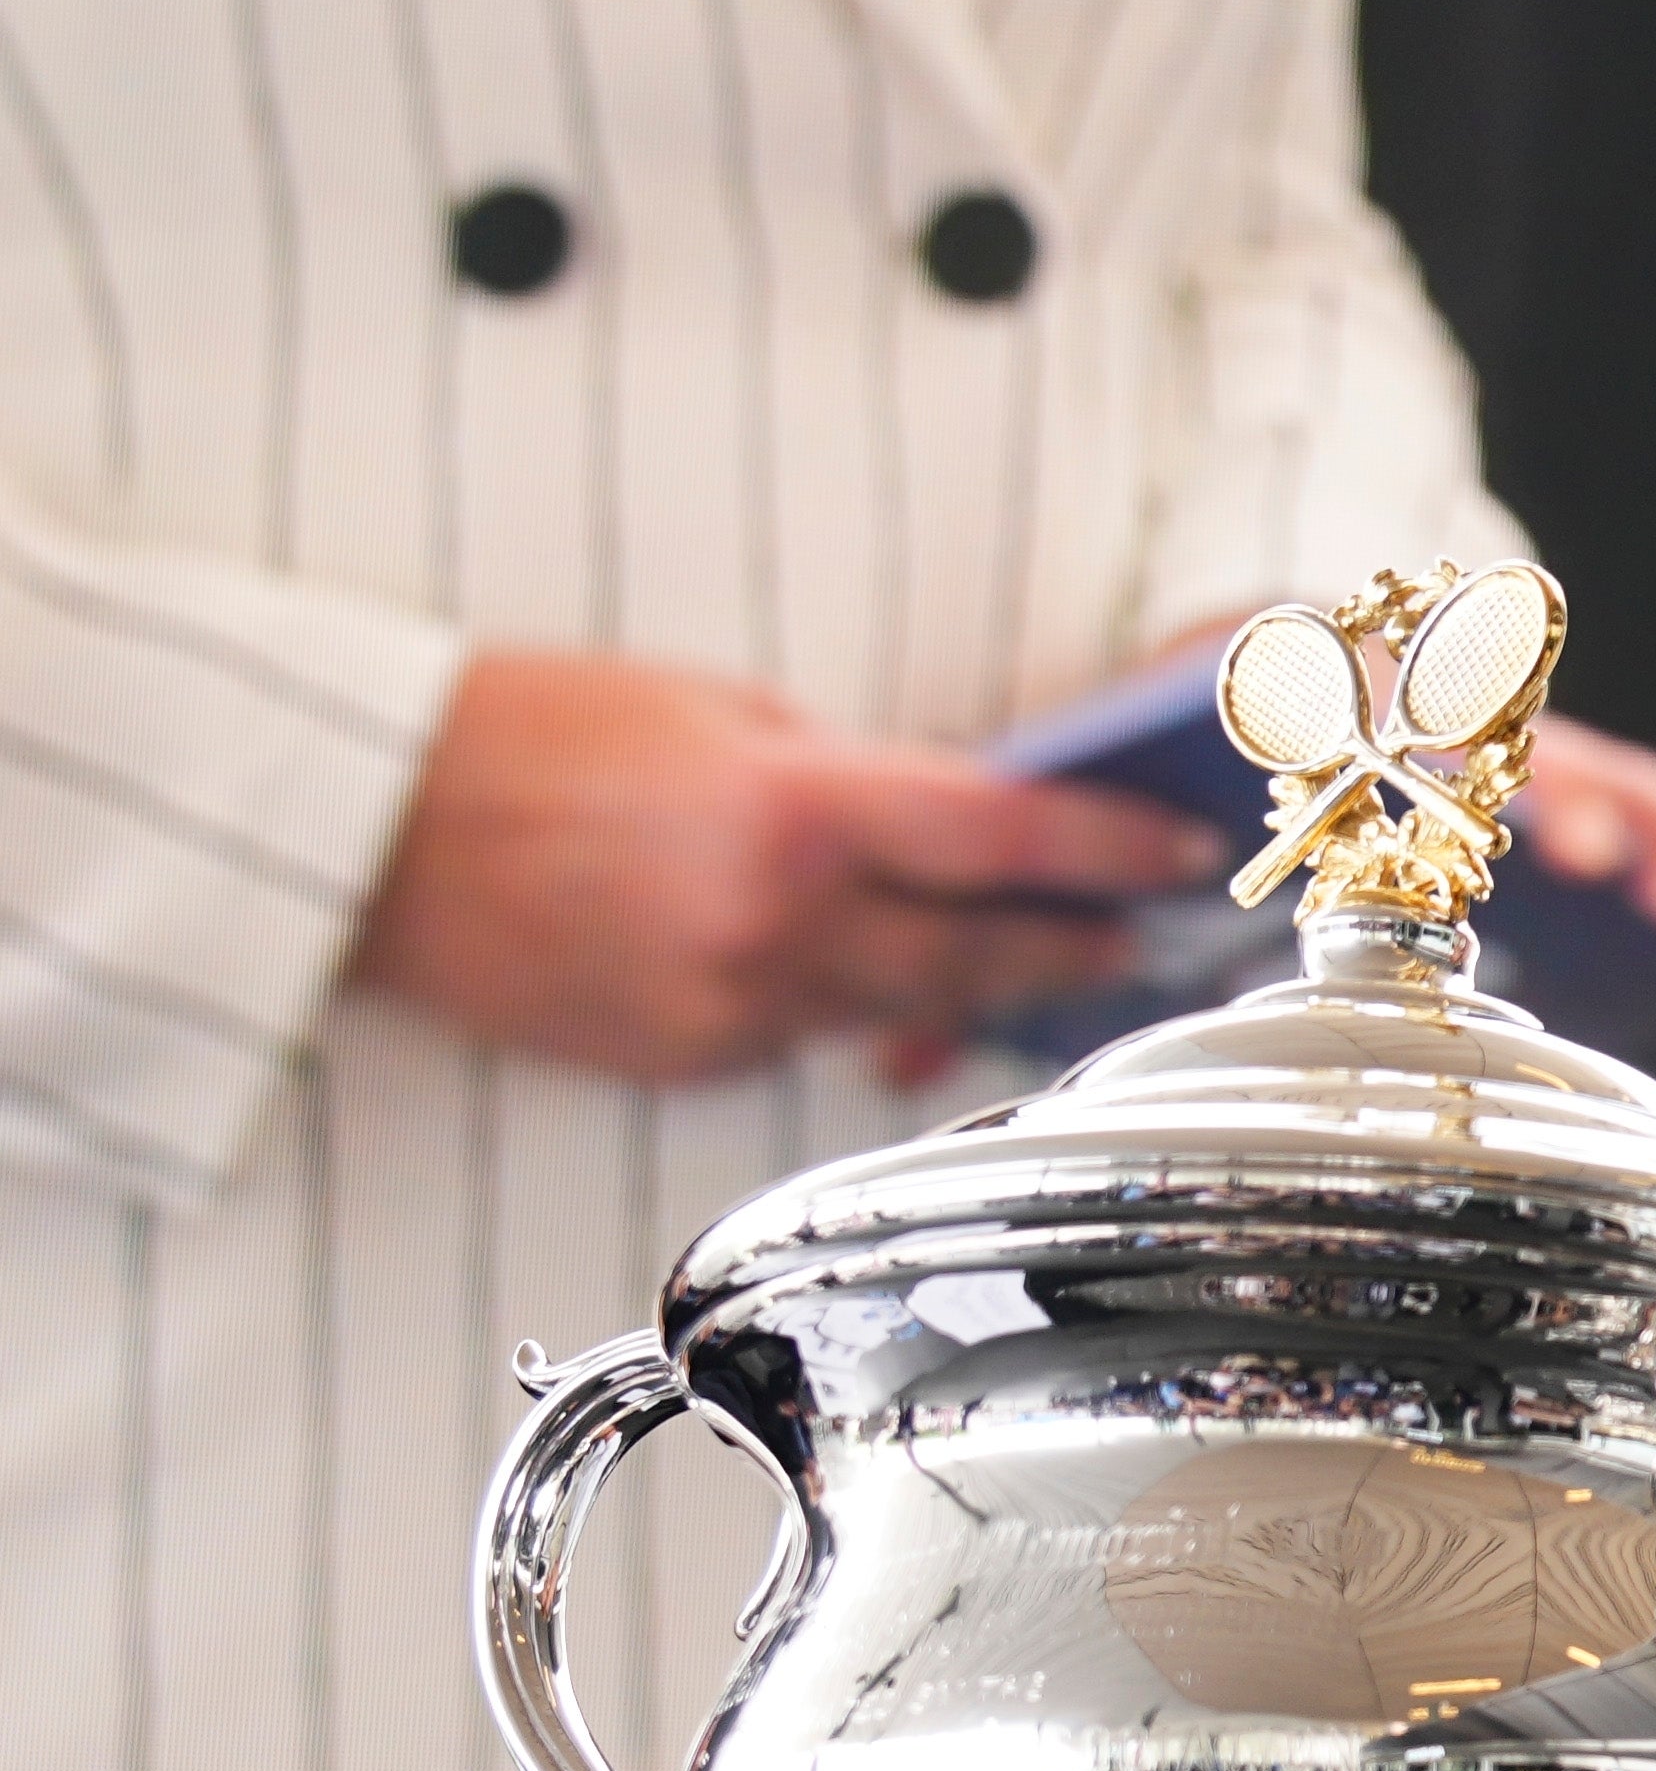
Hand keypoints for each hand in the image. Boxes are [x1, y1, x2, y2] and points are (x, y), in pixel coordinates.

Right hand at [348, 650, 1209, 1087]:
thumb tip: (944, 823)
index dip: (1112, 850)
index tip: (1177, 856)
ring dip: (970, 989)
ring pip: (898, 1008)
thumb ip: (841, 774)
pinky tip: (860, 982)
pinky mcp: (685, 1059)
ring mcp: (733, 1007)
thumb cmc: (517, 737)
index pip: (1008, 838)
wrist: (362, 830)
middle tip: (1138, 940)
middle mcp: (779, 923)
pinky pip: (801, 1039)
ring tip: (1034, 967)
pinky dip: (839, 1008)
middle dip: (1072, 946)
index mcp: (796, 810)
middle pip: (980, 952)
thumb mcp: (707, 711)